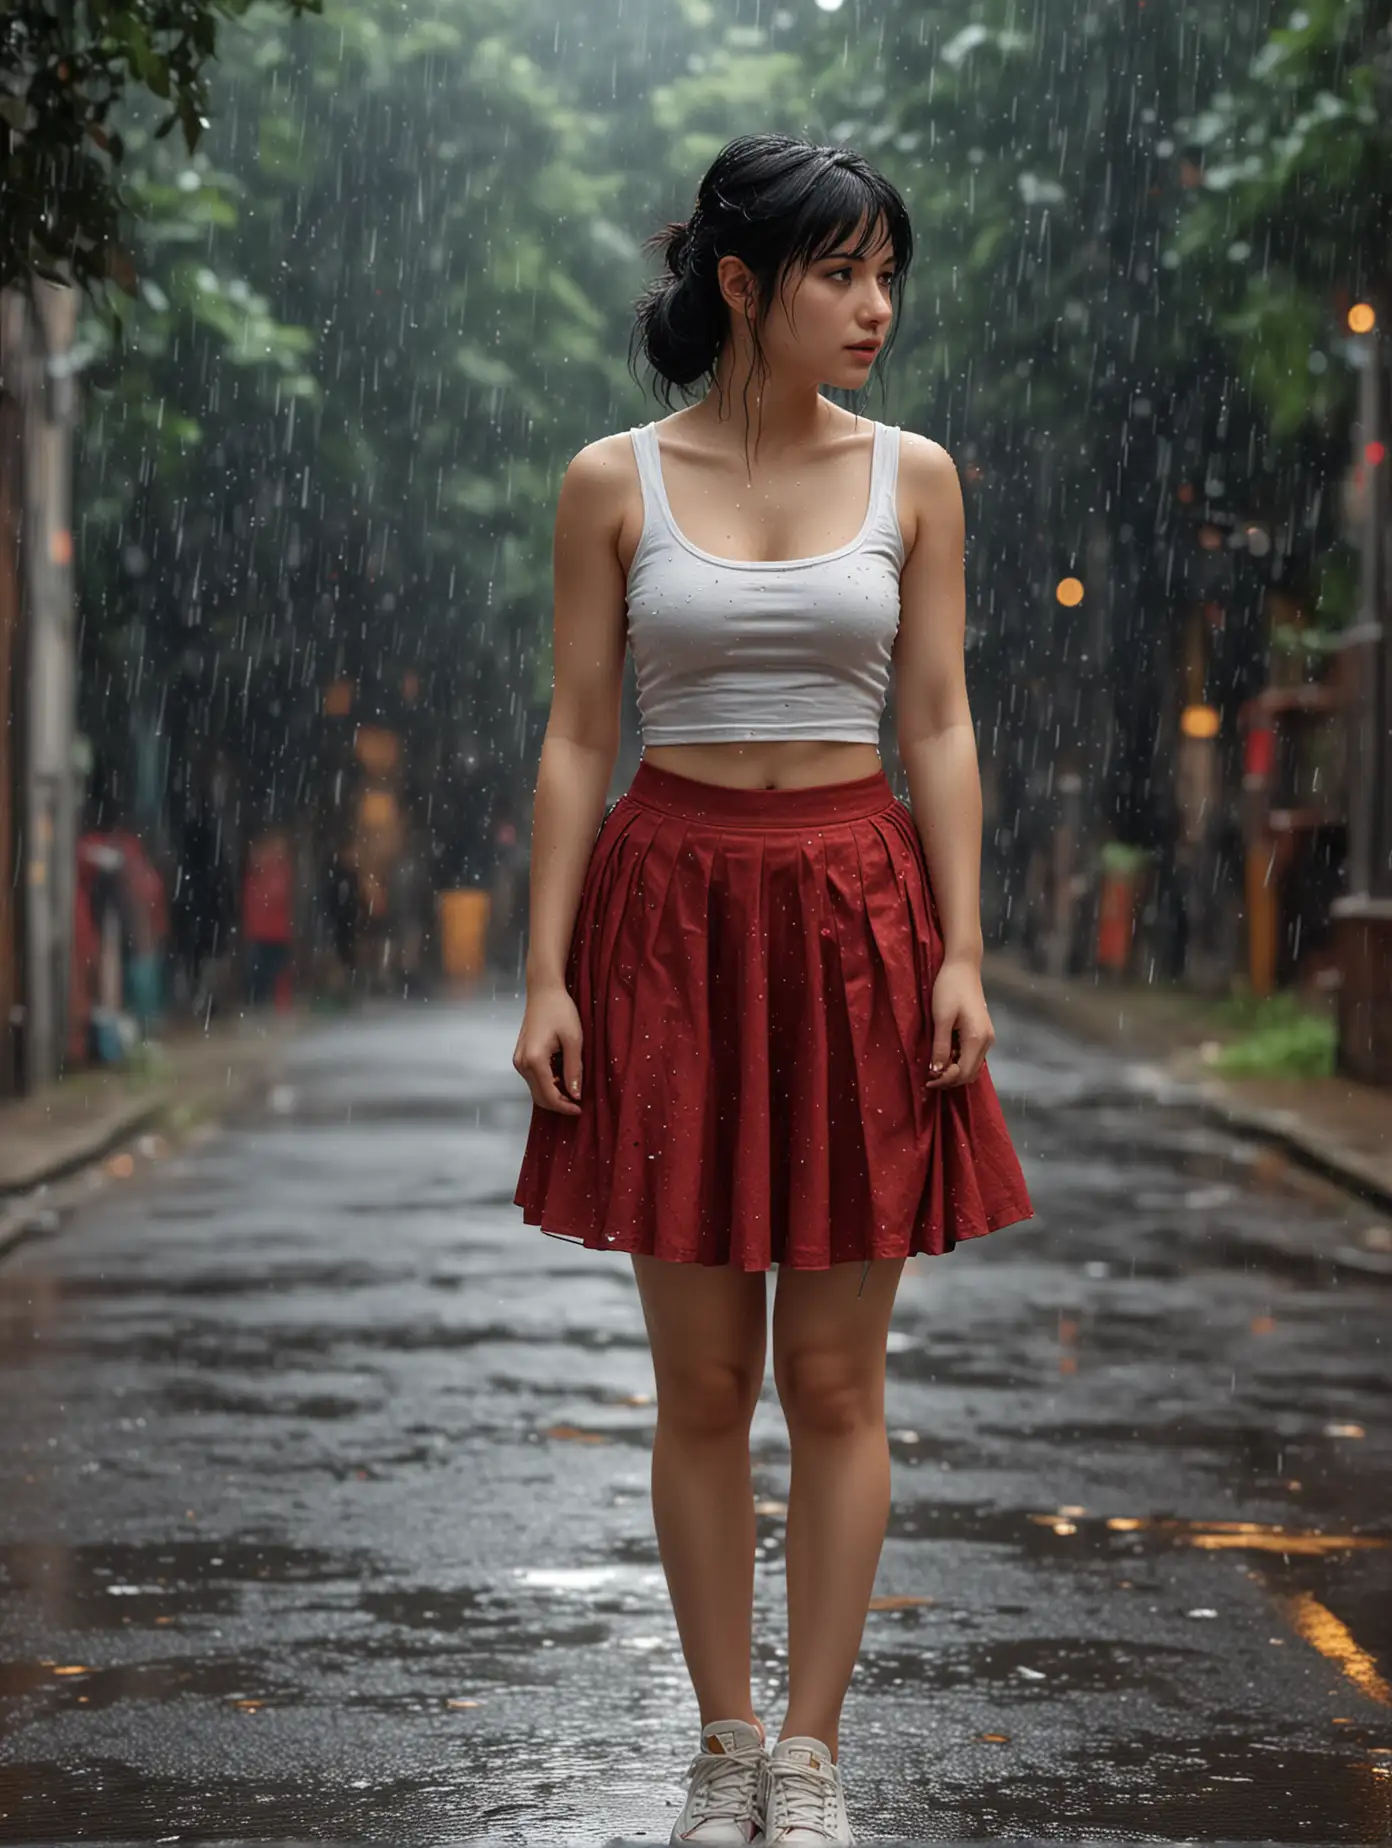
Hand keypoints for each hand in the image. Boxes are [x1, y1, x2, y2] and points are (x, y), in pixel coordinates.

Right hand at [513, 982, 583, 1114]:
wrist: (544, 992)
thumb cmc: (560, 1010)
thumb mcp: (574, 1040)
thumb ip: (574, 1069)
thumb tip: (576, 1094)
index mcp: (535, 1060)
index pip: (549, 1095)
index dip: (565, 1106)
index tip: (580, 1108)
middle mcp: (522, 1063)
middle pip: (539, 1097)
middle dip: (559, 1104)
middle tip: (578, 1103)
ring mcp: (519, 1060)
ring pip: (536, 1089)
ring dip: (553, 1093)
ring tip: (573, 1086)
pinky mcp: (520, 1056)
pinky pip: (534, 1078)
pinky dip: (548, 1083)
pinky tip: (562, 1075)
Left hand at [925, 956, 993, 1088]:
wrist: (963, 966)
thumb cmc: (949, 988)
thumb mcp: (941, 1018)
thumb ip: (940, 1045)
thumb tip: (937, 1070)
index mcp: (977, 1039)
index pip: (963, 1073)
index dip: (945, 1080)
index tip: (927, 1079)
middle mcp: (987, 1041)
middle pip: (970, 1073)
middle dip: (950, 1079)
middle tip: (929, 1076)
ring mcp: (987, 1037)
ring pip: (972, 1066)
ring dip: (954, 1071)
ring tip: (935, 1066)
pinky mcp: (982, 1032)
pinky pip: (972, 1055)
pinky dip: (959, 1061)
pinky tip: (944, 1054)